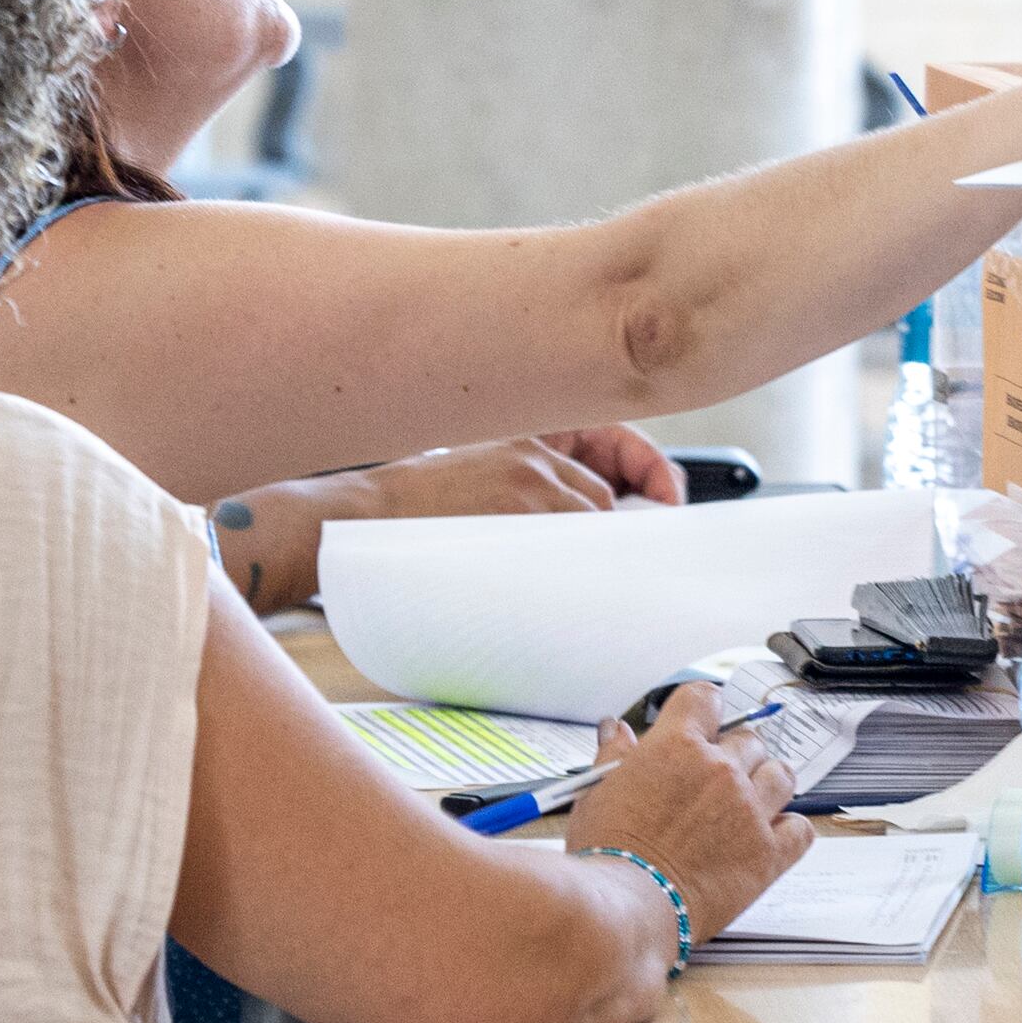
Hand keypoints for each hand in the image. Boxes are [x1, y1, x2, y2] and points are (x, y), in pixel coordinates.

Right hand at [213, 429, 679, 613]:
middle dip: (622, 530)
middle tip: (633, 562)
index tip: (669, 500)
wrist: (352, 520)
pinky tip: (574, 585)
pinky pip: (575, 538)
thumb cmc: (406, 515)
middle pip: (610, 494)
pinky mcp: (517, 509)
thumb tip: (590, 529)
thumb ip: (529, 493)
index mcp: (526, 438)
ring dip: (597, 552)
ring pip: (597, 518)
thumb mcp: (475, 478)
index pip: (614, 440)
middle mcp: (535, 450)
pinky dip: (583, 563)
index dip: (650, 471)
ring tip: (581, 581)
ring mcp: (528, 479)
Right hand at [566, 682, 812, 949]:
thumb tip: (617, 728)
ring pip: (781, 774)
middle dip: (732, 756)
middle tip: (712, 784)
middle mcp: (720, 769)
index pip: (706, 697)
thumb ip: (614, 754)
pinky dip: (789, 830)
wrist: (624, 910)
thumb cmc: (604, 856)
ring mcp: (750, 809)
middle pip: (748, 739)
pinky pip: (801, 827)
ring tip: (745, 806)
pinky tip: (768, 838)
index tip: (699, 728)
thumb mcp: (596, 795)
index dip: (703, 711)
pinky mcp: (769, 853)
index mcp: (676, 745)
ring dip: (766, 785)